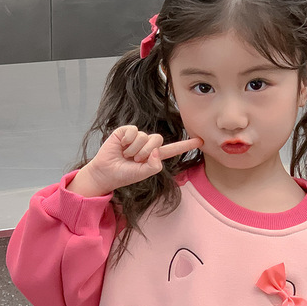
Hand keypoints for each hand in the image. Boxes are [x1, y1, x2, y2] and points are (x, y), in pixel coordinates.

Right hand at [69, 125, 202, 196]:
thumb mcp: (143, 174)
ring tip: (125, 155)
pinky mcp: (125, 131)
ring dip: (134, 149)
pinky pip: (133, 131)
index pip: (172, 149)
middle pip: (157, 139)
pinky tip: (120, 146)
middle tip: (133, 160)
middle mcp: (147, 145)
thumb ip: (154, 166)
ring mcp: (136, 137)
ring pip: (144, 136)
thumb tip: (155, 151)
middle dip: (145, 151)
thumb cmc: (124, 175)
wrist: (106, 172)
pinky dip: (127, 141)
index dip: (185, 145)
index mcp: (154, 156)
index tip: (200, 141)